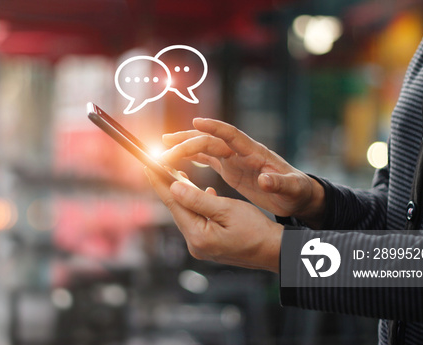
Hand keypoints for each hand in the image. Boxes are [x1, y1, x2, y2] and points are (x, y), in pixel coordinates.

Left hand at [146, 167, 281, 271]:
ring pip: (187, 214)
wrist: (274, 251)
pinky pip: (197, 221)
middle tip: (160, 165)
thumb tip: (173, 187)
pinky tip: (203, 195)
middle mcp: (195, 244)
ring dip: (184, 195)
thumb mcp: (227, 209)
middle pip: (177, 209)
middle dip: (169, 187)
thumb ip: (198, 199)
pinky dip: (197, 206)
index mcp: (198, 236)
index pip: (173, 203)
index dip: (159, 182)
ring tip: (178, 175)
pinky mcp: (208, 246)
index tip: (148, 165)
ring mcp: (201, 247)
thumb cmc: (256, 230)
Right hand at [162, 118, 324, 227]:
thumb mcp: (292, 189)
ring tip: (164, 145)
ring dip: (185, 145)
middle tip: (166, 147)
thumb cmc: (297, 191)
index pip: (231, 135)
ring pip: (205, 146)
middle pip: (211, 140)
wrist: (299, 195)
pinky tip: (177, 160)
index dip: (214, 128)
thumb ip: (279, 183)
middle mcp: (241, 152)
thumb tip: (265, 180)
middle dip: (188, 141)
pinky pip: (207, 158)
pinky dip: (191, 156)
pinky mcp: (230, 167)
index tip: (196, 123)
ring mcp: (234, 158)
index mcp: (255, 152)